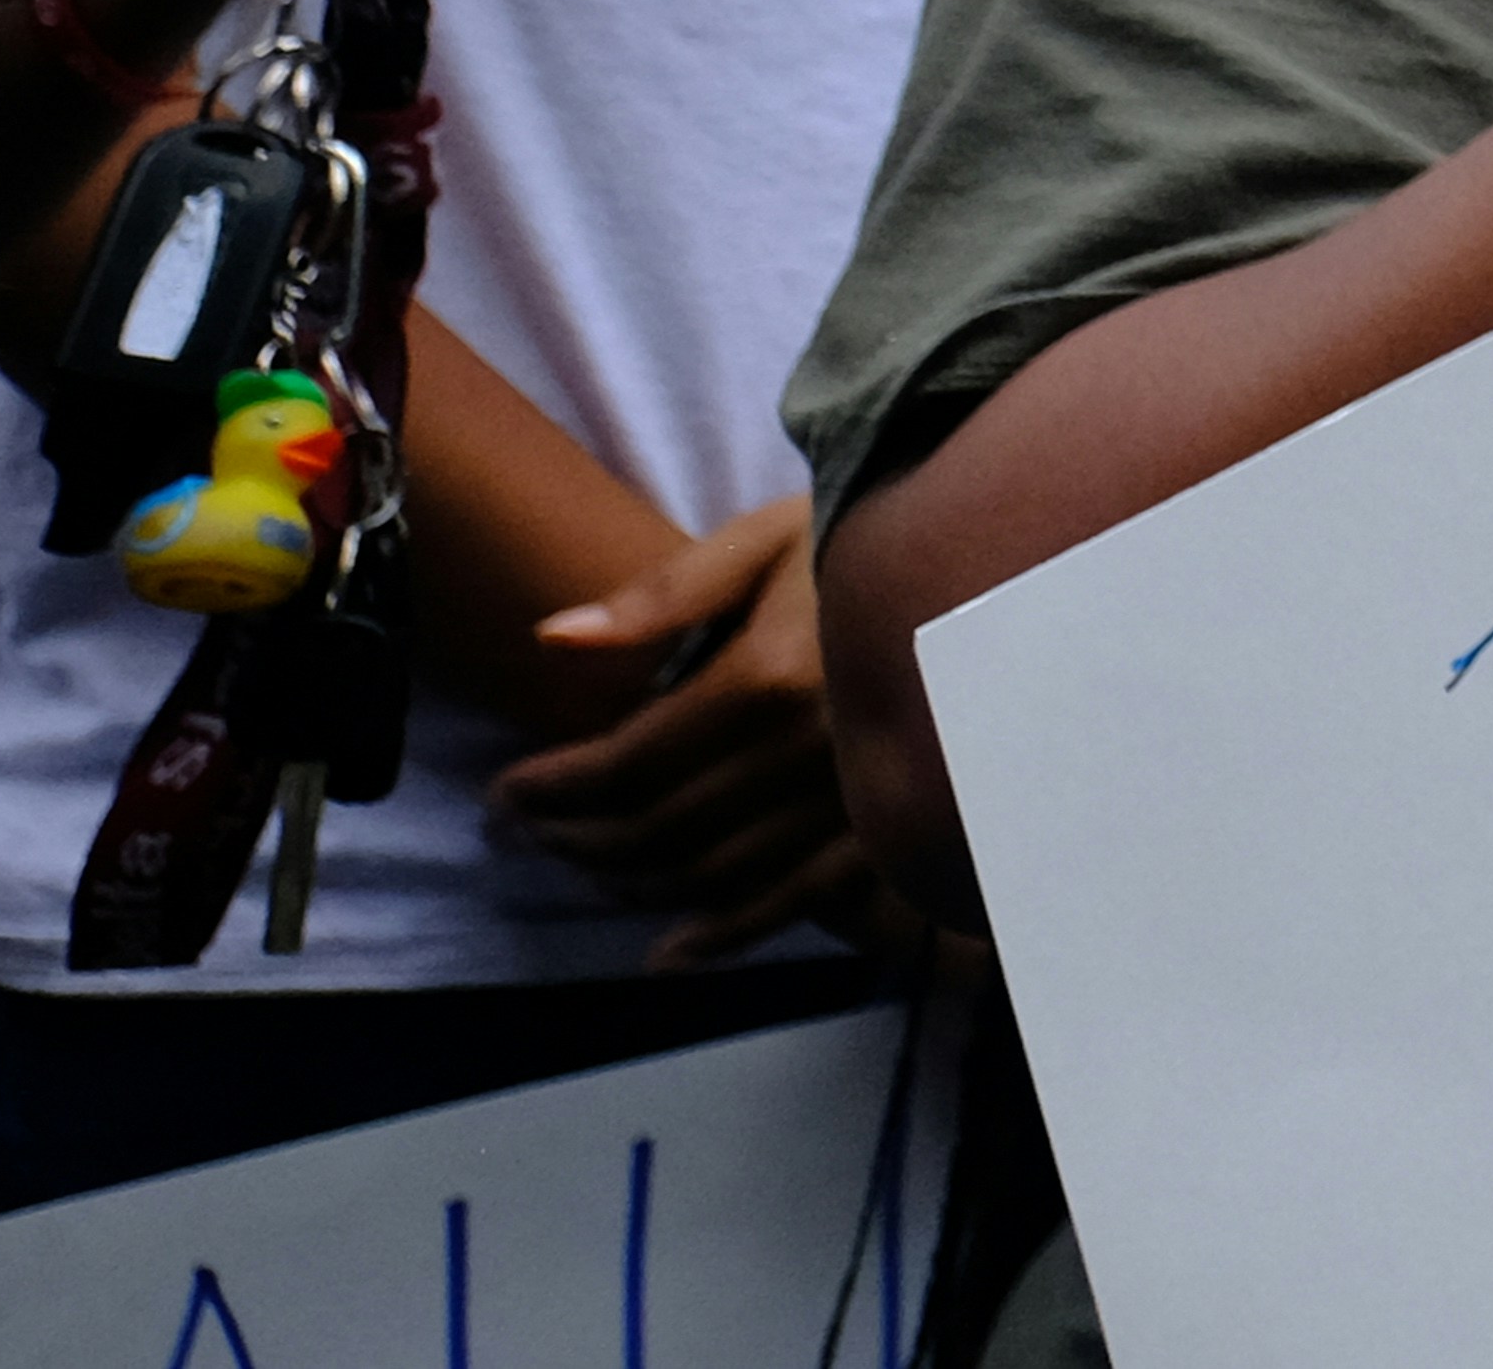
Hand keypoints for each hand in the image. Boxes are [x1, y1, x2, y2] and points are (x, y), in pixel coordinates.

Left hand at [486, 493, 873, 961]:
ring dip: (631, 882)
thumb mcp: (765, 540)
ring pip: (712, 872)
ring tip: (581, 868)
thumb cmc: (864, 543)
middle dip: (574, 837)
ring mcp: (849, 799)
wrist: (987, 568)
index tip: (505, 793)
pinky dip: (726, 935)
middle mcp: (806, 752)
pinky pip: (796, 901)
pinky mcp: (886, 829)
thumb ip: (661, 594)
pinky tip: (670, 951)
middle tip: (524, 833)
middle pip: (657, 826)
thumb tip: (554, 640)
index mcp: (765, 678)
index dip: (552, 788)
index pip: (625, 762)